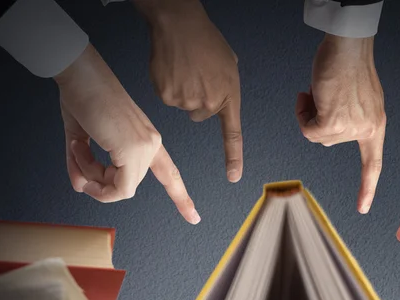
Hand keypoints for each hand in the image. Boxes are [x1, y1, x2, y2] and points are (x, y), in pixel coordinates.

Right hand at [55, 44, 199, 223]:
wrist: (78, 72)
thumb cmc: (81, 97)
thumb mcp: (81, 138)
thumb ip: (83, 165)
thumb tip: (80, 187)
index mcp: (146, 140)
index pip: (169, 174)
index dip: (181, 197)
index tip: (195, 217)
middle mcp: (151, 144)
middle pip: (127, 186)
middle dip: (97, 179)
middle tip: (77, 153)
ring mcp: (145, 147)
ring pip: (121, 190)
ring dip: (93, 179)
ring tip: (77, 148)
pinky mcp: (133, 149)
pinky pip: (118, 189)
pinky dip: (96, 182)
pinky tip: (80, 150)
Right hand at [136, 0, 242, 182]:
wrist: (178, 22)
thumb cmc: (204, 40)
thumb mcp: (227, 65)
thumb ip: (225, 89)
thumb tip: (217, 102)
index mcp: (227, 95)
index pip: (232, 134)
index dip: (233, 157)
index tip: (233, 176)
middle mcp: (208, 103)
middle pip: (199, 115)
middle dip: (197, 99)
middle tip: (195, 75)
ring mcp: (186, 101)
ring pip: (183, 106)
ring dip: (183, 90)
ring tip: (184, 67)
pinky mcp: (166, 96)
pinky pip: (168, 98)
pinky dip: (168, 86)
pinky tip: (172, 68)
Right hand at [296, 34, 385, 213]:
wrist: (348, 46)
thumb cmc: (351, 64)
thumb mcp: (356, 98)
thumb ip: (347, 118)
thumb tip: (323, 129)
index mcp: (375, 125)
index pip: (373, 164)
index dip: (367, 187)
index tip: (363, 207)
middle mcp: (366, 129)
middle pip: (330, 141)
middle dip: (319, 120)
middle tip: (318, 96)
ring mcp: (350, 128)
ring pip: (317, 136)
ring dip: (309, 115)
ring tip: (314, 92)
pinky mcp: (332, 123)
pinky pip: (308, 130)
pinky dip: (302, 115)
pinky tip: (306, 96)